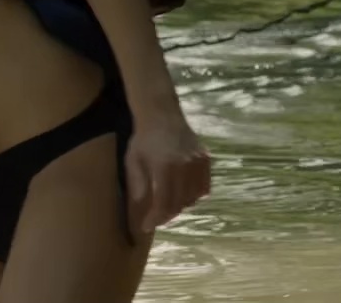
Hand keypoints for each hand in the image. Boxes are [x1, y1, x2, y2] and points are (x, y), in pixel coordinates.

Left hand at [125, 115, 211, 232]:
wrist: (162, 116)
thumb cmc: (143, 139)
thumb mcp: (133, 161)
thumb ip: (138, 184)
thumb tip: (142, 207)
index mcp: (165, 167)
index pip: (164, 202)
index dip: (156, 218)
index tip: (147, 226)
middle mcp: (186, 167)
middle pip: (180, 203)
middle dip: (167, 215)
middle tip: (155, 218)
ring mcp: (199, 164)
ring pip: (194, 198)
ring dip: (180, 206)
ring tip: (167, 205)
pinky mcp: (207, 161)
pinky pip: (204, 188)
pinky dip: (194, 196)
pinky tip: (182, 194)